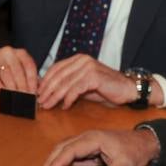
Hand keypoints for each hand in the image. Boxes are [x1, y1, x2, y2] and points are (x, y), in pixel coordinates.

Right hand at [0, 44, 37, 95]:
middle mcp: (10, 53)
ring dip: (12, 89)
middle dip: (23, 87)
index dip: (33, 81)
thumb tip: (37, 89)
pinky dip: (0, 88)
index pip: (30, 67)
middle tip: (25, 98)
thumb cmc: (3, 65)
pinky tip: (3, 94)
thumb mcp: (17, 66)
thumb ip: (27, 75)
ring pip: (7, 76)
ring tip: (16, 98)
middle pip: (19, 72)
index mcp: (20, 53)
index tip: (34, 93)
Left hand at [37, 54, 159, 109]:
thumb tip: (48, 91)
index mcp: (78, 59)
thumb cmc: (105, 89)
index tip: (37, 93)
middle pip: (58, 75)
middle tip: (40, 102)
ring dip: (54, 96)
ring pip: (65, 83)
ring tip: (48, 105)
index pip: (55, 68)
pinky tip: (65, 106)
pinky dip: (68, 98)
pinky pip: (76, 89)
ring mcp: (88, 67)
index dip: (45, 81)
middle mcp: (82, 60)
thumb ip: (68, 85)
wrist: (128, 90)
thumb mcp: (83, 86)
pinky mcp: (94, 76)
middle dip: (47, 90)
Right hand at [38, 129, 159, 165]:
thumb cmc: (136, 149)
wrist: (145, 142)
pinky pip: (74, 155)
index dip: (57, 162)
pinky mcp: (91, 148)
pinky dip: (66, 163)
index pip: (70, 150)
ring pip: (66, 150)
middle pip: (62, 148)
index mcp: (93, 139)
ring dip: (56, 162)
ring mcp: (88, 143)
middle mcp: (88, 138)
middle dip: (50, 161)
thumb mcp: (126, 163)